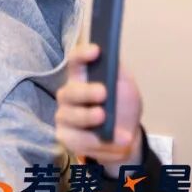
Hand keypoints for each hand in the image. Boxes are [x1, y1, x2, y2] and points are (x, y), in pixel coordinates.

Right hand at [55, 43, 143, 177]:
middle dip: (85, 92)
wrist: (126, 137)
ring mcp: (65, 116)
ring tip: (104, 118)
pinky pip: (75, 138)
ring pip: (69, 115)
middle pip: (69, 91)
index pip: (75, 61)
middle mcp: (69, 94)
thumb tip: (112, 56)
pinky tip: (111, 140)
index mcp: (81, 77)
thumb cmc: (122, 106)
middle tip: (103, 93)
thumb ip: (118, 72)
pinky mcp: (66, 136)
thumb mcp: (125, 87)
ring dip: (87, 117)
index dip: (82, 55)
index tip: (96, 51)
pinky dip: (93, 140)